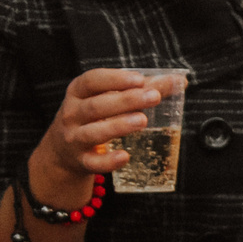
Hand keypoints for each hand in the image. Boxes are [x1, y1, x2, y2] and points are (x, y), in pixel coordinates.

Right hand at [33, 69, 165, 199]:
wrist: (62, 151)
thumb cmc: (93, 117)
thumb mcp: (108, 99)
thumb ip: (142, 89)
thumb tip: (180, 81)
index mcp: (79, 93)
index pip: (91, 81)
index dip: (114, 79)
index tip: (139, 79)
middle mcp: (72, 114)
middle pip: (96, 106)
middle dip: (125, 100)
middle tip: (153, 97)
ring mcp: (74, 138)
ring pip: (93, 132)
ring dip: (118, 126)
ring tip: (143, 121)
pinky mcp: (80, 161)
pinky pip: (93, 162)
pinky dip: (108, 161)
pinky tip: (125, 156)